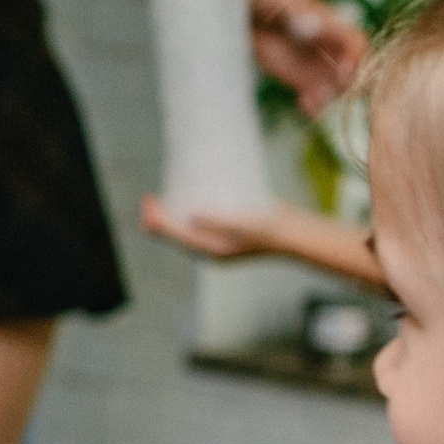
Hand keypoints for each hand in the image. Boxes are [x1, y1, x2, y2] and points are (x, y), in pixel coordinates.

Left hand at [137, 193, 384, 287]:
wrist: (294, 234)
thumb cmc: (269, 231)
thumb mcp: (242, 224)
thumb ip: (217, 220)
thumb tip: (191, 215)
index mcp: (210, 251)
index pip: (174, 236)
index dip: (156, 220)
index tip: (149, 201)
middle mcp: (211, 247)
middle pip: (176, 233)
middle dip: (159, 217)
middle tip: (149, 197)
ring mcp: (219, 239)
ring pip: (186, 228)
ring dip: (172, 213)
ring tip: (163, 194)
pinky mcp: (228, 228)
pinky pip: (201, 221)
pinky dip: (189, 209)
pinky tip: (188, 192)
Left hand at [248, 0, 367, 117]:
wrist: (238, 13)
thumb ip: (293, 12)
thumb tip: (312, 25)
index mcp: (326, 22)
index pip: (355, 42)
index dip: (355, 58)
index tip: (343, 72)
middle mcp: (325, 45)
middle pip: (350, 68)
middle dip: (345, 83)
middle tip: (327, 93)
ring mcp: (313, 62)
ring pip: (334, 85)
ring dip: (329, 97)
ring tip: (311, 102)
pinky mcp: (297, 77)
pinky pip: (314, 94)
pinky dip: (314, 104)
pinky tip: (304, 107)